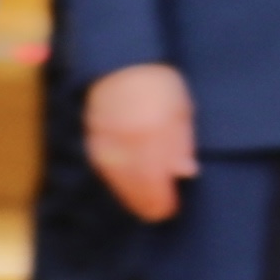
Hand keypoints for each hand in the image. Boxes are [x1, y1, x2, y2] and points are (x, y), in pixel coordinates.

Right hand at [83, 59, 196, 225]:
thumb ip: (183, 143)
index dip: (164, 199)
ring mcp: (107, 140)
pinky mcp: (93, 139)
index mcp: (154, 132)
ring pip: (118, 180)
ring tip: (143, 208)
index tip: (172, 209)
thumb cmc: (161, 86)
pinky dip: (116, 182)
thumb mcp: (182, 110)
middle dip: (148, 203)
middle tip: (158, 214)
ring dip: (131, 197)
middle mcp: (127, 140)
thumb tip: (186, 173)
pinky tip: (125, 188)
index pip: (158, 178)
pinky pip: (104, 169)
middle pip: (137, 184)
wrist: (122, 64)